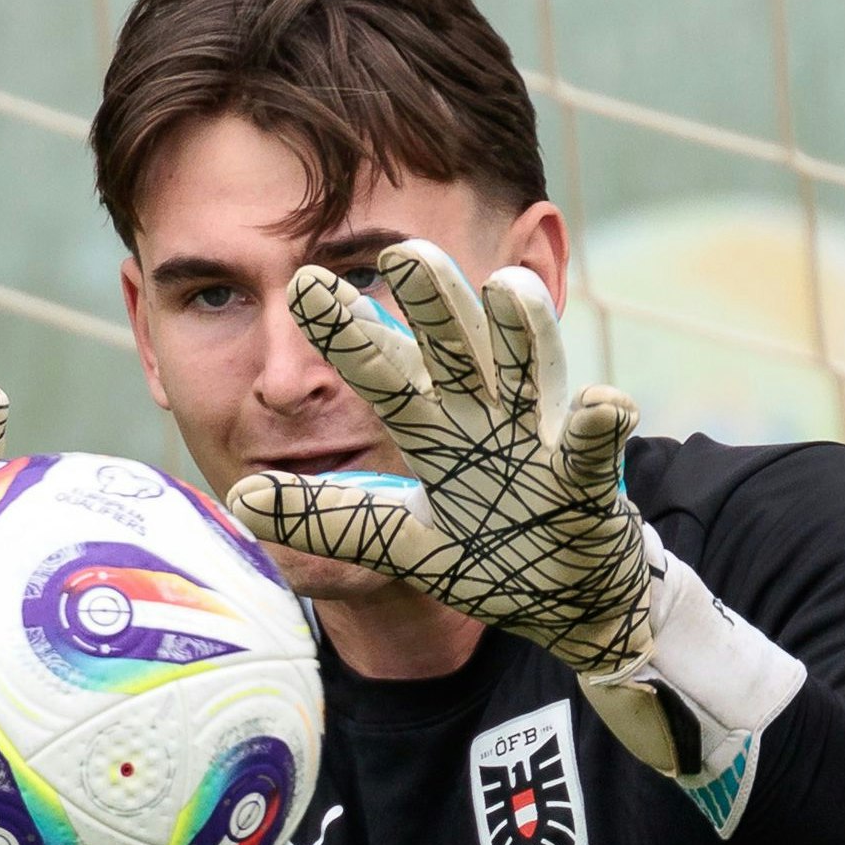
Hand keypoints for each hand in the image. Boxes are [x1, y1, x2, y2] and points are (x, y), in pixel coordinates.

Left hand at [228, 242, 649, 674]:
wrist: (563, 594)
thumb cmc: (483, 550)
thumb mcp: (396, 538)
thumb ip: (328, 517)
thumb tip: (242, 497)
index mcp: (433, 426)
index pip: (385, 369)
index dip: (348, 331)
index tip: (302, 284)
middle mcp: (484, 417)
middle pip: (456, 349)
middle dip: (435, 302)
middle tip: (403, 251)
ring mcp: (537, 443)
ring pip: (529, 374)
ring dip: (524, 332)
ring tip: (509, 287)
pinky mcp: (584, 484)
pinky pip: (590, 450)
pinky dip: (597, 427)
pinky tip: (602, 404)